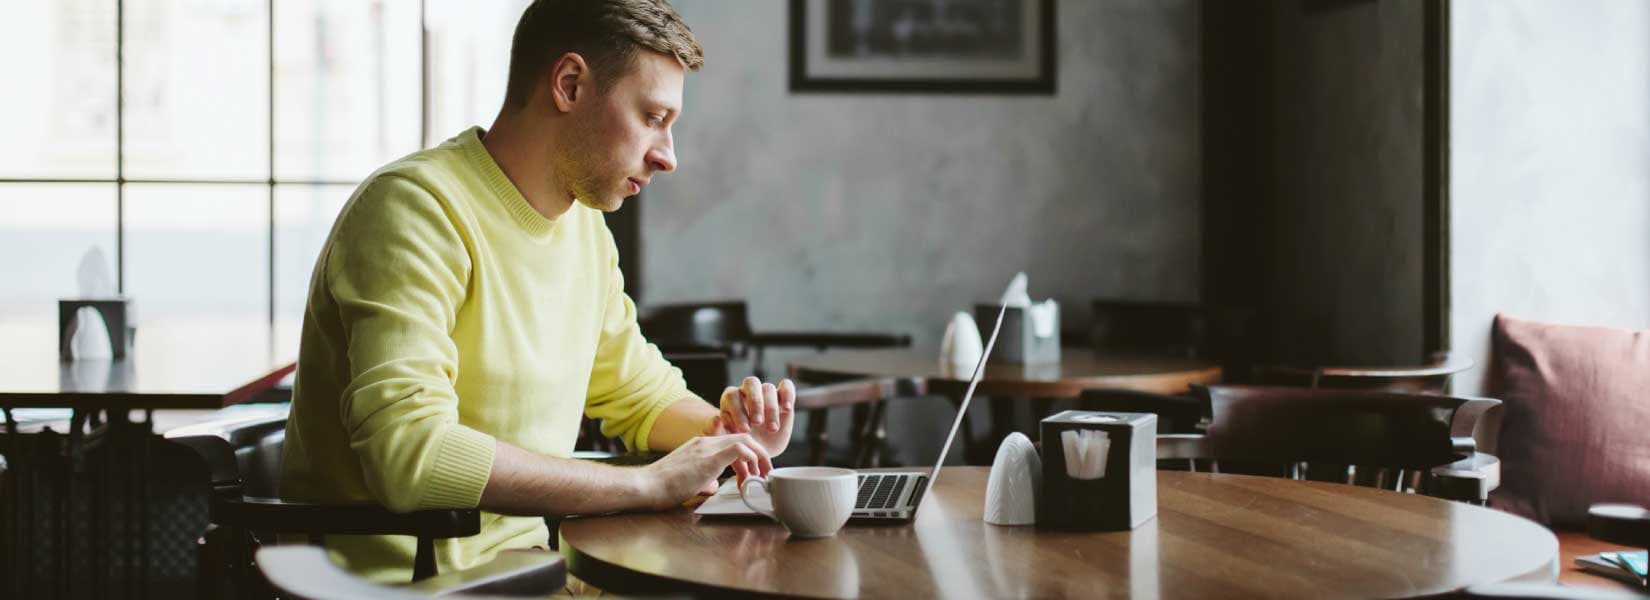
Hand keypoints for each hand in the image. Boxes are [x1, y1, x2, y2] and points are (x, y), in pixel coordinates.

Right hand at [638, 433, 771, 509]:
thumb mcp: (689, 483)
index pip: (732, 442)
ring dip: (759, 458)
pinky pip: (739, 449)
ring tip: (762, 476)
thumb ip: (704, 482)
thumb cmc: (662, 488)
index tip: (754, 473)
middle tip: (766, 473)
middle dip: (760, 454)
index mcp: (701, 446)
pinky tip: (752, 475)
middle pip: (743, 437)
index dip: (749, 456)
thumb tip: (713, 487)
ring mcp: (706, 447)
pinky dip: (751, 459)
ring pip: (745, 440)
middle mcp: (705, 442)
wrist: (645, 486)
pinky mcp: (708, 457)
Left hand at [714, 377, 795, 459]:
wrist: (756, 450)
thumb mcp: (725, 440)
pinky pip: (787, 386)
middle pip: (751, 383)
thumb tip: (716, 419)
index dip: (738, 411)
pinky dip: (788, 394)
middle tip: (758, 423)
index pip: (732, 395)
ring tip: (772, 429)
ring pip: (768, 388)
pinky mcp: (782, 396)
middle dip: (755, 403)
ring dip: (771, 408)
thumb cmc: (738, 443)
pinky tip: (787, 409)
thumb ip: (717, 431)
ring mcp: (766, 392)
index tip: (744, 431)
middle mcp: (748, 391)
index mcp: (731, 398)